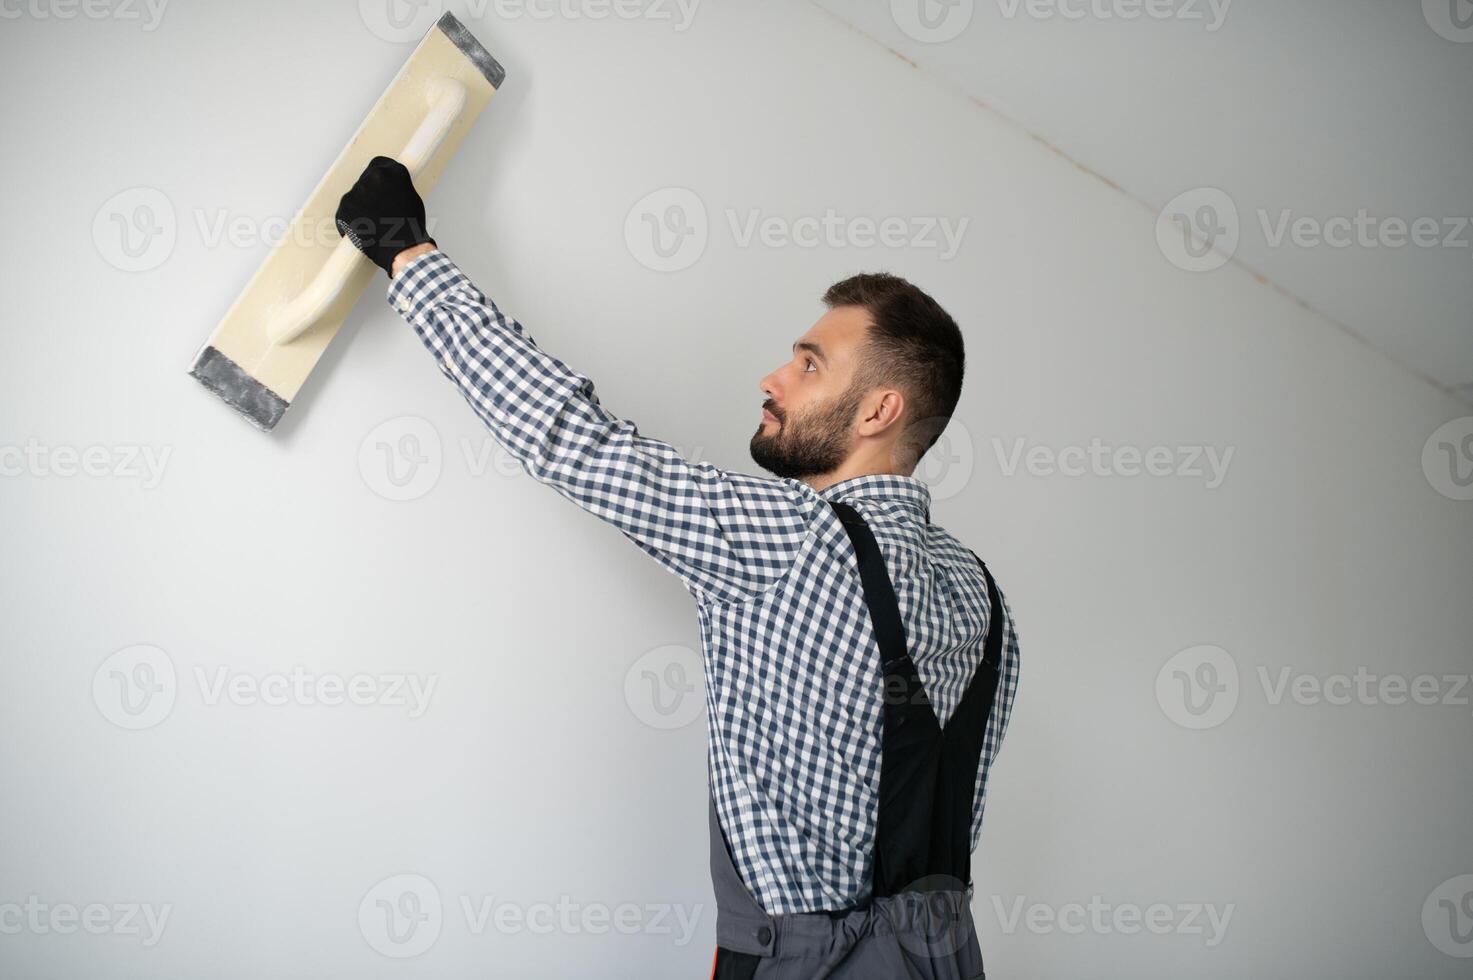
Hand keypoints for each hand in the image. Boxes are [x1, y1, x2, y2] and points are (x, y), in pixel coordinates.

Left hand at [335, 156, 435, 274]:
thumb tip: (387, 188)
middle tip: (379, 210)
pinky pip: (345, 213)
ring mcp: (356, 193)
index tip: (380, 186)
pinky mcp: (344, 209)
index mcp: (392, 172)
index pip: (379, 164)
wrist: (402, 249)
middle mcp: (373, 177)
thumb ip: (397, 187)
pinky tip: (364, 230)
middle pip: (366, 180)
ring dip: (361, 207)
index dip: (379, 178)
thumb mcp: (411, 198)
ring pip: (355, 197)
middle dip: (370, 193)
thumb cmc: (410, 228)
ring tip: (374, 223)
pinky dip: (351, 221)